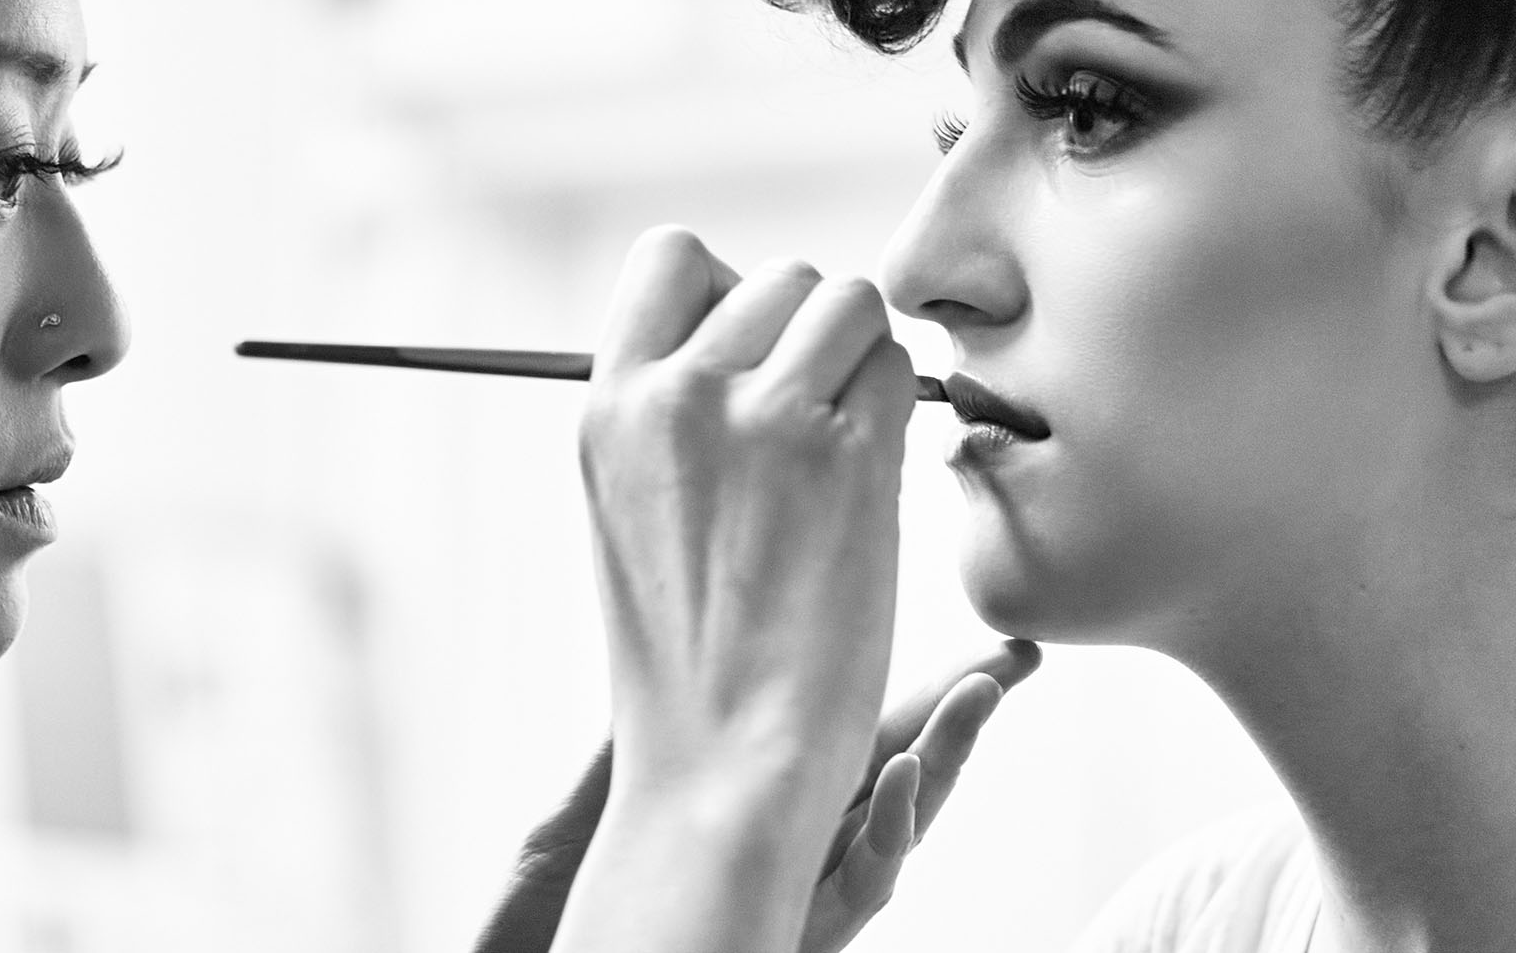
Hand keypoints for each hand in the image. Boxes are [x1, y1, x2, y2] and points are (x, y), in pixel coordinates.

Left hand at [467, 643, 1040, 952]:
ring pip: (896, 833)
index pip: (850, 745)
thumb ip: (630, 751)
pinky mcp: (797, 941)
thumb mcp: (587, 813)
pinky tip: (897, 774)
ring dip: (939, 761)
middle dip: (957, 722)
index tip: (954, 643)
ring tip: (974, 696)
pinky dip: (883, 829)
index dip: (907, 697)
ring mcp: (800, 906)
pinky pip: (856, 889)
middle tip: (1012, 661)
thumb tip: (657, 665)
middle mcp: (793, 863)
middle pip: (897, 782)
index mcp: (758, 817)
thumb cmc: (556, 915)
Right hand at [578, 226, 916, 875]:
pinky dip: (900, 413)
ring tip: (843, 446)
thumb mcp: (628, 502)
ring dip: (864, 363)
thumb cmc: (691, 645)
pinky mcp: (842, 458)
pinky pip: (898, 370)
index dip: (729, 289)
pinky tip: (870, 483)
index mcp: (609, 404)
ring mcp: (759, 419)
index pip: (672, 254)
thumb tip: (749, 321)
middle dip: (812, 333)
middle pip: (781, 276)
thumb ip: (668, 402)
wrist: (726, 758)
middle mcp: (674, 394)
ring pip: (849, 304)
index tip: (752, 354)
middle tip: (814, 419)